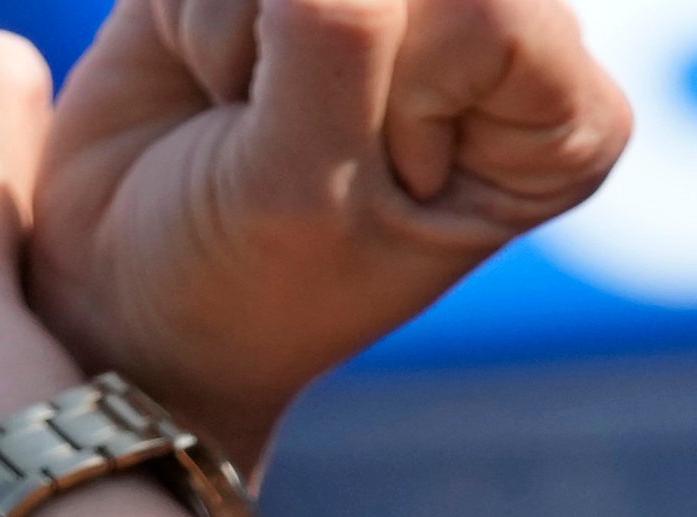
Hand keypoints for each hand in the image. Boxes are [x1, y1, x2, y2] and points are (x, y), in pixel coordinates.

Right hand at [25, 0, 628, 463]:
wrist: (135, 306)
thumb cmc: (250, 284)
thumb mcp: (305, 186)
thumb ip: (336, 31)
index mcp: (561, 127)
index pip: (490, 13)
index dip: (400, 92)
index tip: (372, 183)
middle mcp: (502, 37)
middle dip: (316, 44)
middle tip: (298, 140)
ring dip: (246, 34)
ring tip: (251, 117)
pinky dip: (198, 14)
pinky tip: (216, 83)